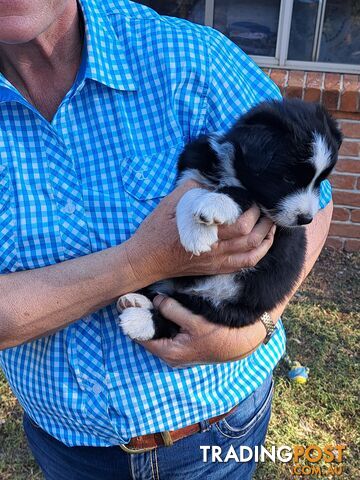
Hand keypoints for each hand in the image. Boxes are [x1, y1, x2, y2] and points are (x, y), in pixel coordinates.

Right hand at [125, 181, 275, 283]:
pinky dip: (258, 254)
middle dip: (264, 222)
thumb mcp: (170, 203)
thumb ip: (192, 189)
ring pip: (252, 254)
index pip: (241, 224)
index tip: (254, 197)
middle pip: (251, 238)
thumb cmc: (155, 231)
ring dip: (266, 239)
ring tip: (270, 224)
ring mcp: (216, 262)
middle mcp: (215, 250)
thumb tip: (212, 180)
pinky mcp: (215, 269)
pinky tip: (262, 243)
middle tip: (266, 208)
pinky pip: (243, 265)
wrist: (145, 260)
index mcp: (205, 232)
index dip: (253, 211)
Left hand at [137, 295, 266, 367]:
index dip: (135, 319)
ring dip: (155, 318)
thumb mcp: (194, 321)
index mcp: (169, 352)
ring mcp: (178, 352)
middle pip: (149, 335)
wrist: (241, 344)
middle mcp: (171, 356)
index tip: (128, 303)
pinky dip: (165, 321)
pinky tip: (165, 308)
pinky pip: (168, 333)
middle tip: (139, 298)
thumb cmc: (218, 335)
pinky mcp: (185, 347)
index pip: (141, 336)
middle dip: (144, 317)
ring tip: (150, 300)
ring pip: (159, 333)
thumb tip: (156, 300)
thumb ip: (172, 309)